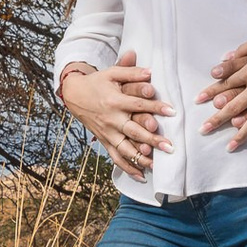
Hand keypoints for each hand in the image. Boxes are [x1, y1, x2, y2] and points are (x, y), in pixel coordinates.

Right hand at [61, 51, 172, 176]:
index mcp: (115, 101)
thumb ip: (131, 71)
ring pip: (125, 149)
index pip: (139, 105)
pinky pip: (116, 157)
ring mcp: (107, 133)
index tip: (172, 112)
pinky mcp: (104, 141)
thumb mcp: (111, 73)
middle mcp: (111, 119)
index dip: (156, 108)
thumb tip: (151, 71)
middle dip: (152, 140)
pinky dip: (127, 168)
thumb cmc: (96, 82)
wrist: (74, 94)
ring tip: (157, 164)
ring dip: (141, 158)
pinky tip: (141, 175)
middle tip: (170, 147)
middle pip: (134, 132)